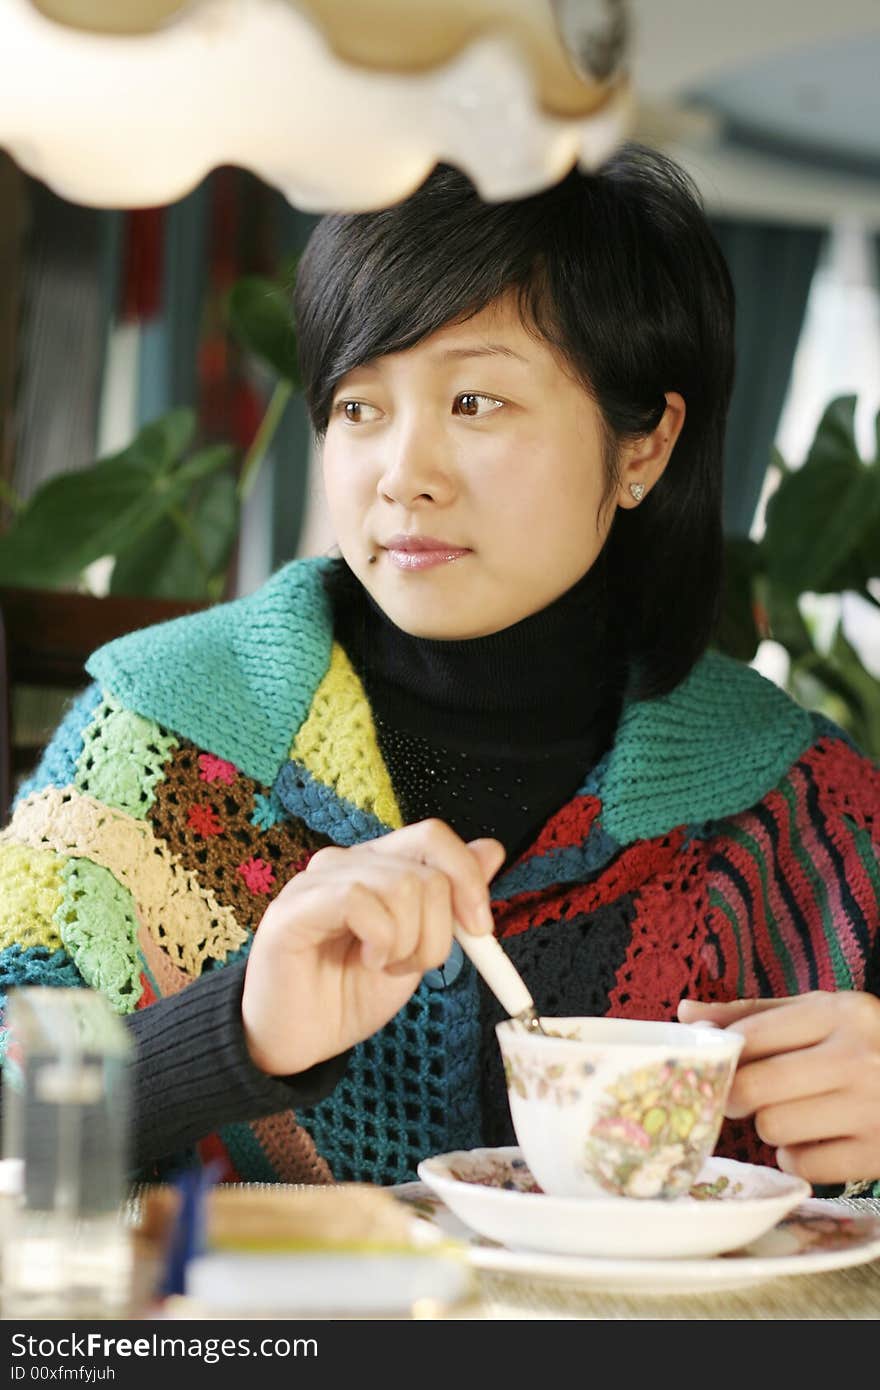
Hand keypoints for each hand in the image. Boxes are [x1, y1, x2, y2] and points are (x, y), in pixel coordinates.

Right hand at [241, 820, 505, 1076]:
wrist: (299, 1042)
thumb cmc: (351, 994)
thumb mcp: (418, 948)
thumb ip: (449, 901)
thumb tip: (491, 849)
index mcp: (379, 866)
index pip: (432, 836)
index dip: (468, 877)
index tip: (480, 930)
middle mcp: (348, 862)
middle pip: (426, 868)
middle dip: (440, 931)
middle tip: (413, 965)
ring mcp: (318, 880)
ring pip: (401, 885)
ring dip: (409, 943)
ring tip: (384, 966)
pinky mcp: (294, 908)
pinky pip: (359, 900)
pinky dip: (381, 940)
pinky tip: (367, 961)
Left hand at [678, 992, 879, 1183]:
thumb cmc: (866, 1045)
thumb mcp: (820, 1014)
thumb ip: (754, 1014)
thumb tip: (685, 1012)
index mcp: (841, 1012)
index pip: (752, 1034)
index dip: (723, 1055)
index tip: (717, 1065)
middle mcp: (858, 1057)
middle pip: (754, 1087)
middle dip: (739, 1096)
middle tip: (747, 1096)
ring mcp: (873, 1108)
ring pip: (772, 1129)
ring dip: (772, 1127)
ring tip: (797, 1113)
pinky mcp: (879, 1153)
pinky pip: (802, 1165)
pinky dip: (799, 1158)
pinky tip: (819, 1139)